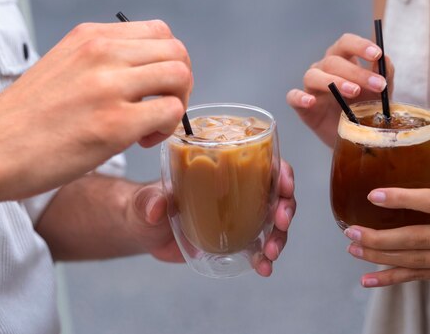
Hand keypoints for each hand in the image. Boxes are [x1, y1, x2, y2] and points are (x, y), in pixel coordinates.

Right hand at [0, 20, 191, 204]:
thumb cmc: (26, 118)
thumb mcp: (63, 66)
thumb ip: (102, 61)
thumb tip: (144, 71)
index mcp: (90, 37)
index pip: (160, 32)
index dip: (167, 62)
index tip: (153, 88)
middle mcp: (102, 53)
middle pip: (177, 52)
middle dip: (179, 83)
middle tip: (160, 109)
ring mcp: (109, 87)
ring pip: (179, 76)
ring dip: (176, 104)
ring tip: (150, 127)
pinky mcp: (114, 124)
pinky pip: (170, 113)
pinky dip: (166, 129)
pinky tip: (142, 141)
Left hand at [130, 160, 296, 275]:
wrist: (144, 230)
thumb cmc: (148, 203)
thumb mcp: (147, 198)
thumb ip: (152, 200)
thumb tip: (157, 208)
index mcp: (224, 168)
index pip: (263, 162)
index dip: (280, 172)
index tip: (284, 185)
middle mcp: (238, 188)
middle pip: (276, 193)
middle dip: (285, 207)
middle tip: (280, 223)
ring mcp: (240, 214)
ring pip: (273, 221)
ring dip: (279, 236)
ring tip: (270, 254)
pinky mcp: (236, 238)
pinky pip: (260, 245)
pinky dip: (265, 257)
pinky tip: (264, 268)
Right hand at [286, 33, 393, 146]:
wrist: (357, 137)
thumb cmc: (367, 108)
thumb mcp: (382, 92)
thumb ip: (385, 74)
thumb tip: (384, 59)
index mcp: (344, 59)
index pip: (346, 43)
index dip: (359, 45)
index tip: (376, 54)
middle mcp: (324, 68)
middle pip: (332, 61)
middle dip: (356, 72)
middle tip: (377, 85)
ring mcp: (312, 87)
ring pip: (313, 75)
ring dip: (333, 82)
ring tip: (353, 92)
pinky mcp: (303, 107)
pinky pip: (293, 97)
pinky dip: (300, 97)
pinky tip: (311, 102)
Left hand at [343, 183, 429, 287]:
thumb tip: (400, 172)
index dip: (403, 199)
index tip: (374, 195)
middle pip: (419, 239)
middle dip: (381, 237)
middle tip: (352, 231)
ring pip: (416, 261)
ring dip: (380, 257)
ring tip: (354, 249)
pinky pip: (419, 278)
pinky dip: (391, 279)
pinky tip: (368, 279)